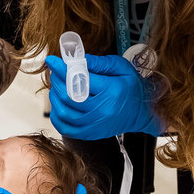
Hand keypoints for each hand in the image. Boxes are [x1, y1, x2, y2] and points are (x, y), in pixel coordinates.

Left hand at [46, 54, 162, 139]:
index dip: (62, 68)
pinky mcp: (90, 134)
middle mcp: (102, 111)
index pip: (80, 79)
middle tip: (55, 72)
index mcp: (112, 91)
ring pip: (64, 112)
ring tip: (57, 87)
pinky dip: (57, 116)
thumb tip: (78, 60)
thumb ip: (100, 63)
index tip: (52, 61)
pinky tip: (58, 104)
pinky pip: (65, 127)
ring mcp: (95, 125)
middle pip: (68, 96)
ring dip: (55, 97)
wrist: (141, 114)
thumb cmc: (132, 89)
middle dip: (57, 81)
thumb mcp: (122, 68)